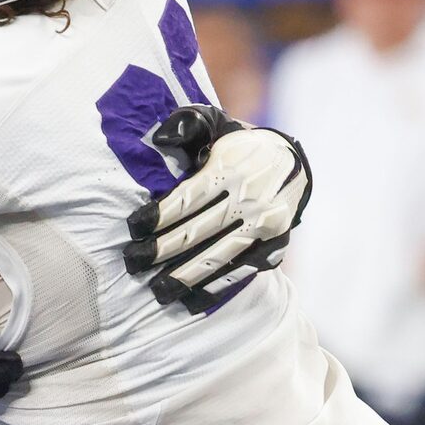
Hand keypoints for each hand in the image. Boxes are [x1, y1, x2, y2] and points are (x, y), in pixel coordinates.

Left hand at [126, 107, 311, 313]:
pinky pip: (244, 270)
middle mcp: (249, 198)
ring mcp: (264, 224)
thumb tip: (161, 136)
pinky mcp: (276, 244)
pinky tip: (192, 300)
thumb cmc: (237, 145)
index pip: (187, 199)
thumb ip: (188, 125)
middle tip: (133, 263)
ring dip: (186, 276)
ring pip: (220, 256)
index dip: (158, 216)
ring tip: (158, 291)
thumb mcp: (215, 124)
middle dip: (161, 250)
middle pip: (198, 231)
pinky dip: (217, 287)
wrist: (291, 161)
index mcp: (229, 170)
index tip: (134, 229)